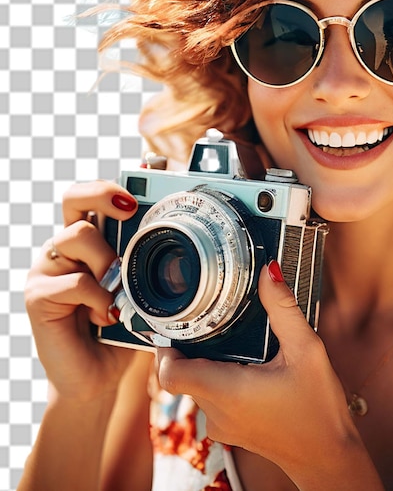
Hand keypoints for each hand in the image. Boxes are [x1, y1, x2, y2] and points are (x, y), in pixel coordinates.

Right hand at [24, 181, 138, 400]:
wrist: (99, 377)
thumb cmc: (123, 330)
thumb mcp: (144, 292)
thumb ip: (151, 267)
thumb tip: (182, 242)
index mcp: (92, 241)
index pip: (93, 197)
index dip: (113, 186)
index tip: (140, 188)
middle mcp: (66, 248)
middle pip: (73, 197)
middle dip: (103, 194)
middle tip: (129, 209)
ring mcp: (48, 269)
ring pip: (76, 236)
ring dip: (107, 260)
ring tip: (119, 290)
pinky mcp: (38, 297)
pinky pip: (72, 281)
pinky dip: (96, 298)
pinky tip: (105, 317)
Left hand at [156, 262, 365, 483]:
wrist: (328, 458)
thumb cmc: (319, 409)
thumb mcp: (307, 350)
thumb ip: (283, 309)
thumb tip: (268, 272)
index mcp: (226, 391)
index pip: (170, 373)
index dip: (166, 346)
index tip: (178, 322)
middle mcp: (216, 412)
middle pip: (183, 372)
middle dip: (193, 344)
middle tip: (213, 317)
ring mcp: (221, 424)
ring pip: (197, 383)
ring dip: (208, 360)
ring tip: (235, 338)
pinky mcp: (230, 428)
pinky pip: (211, 396)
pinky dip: (220, 376)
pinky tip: (248, 364)